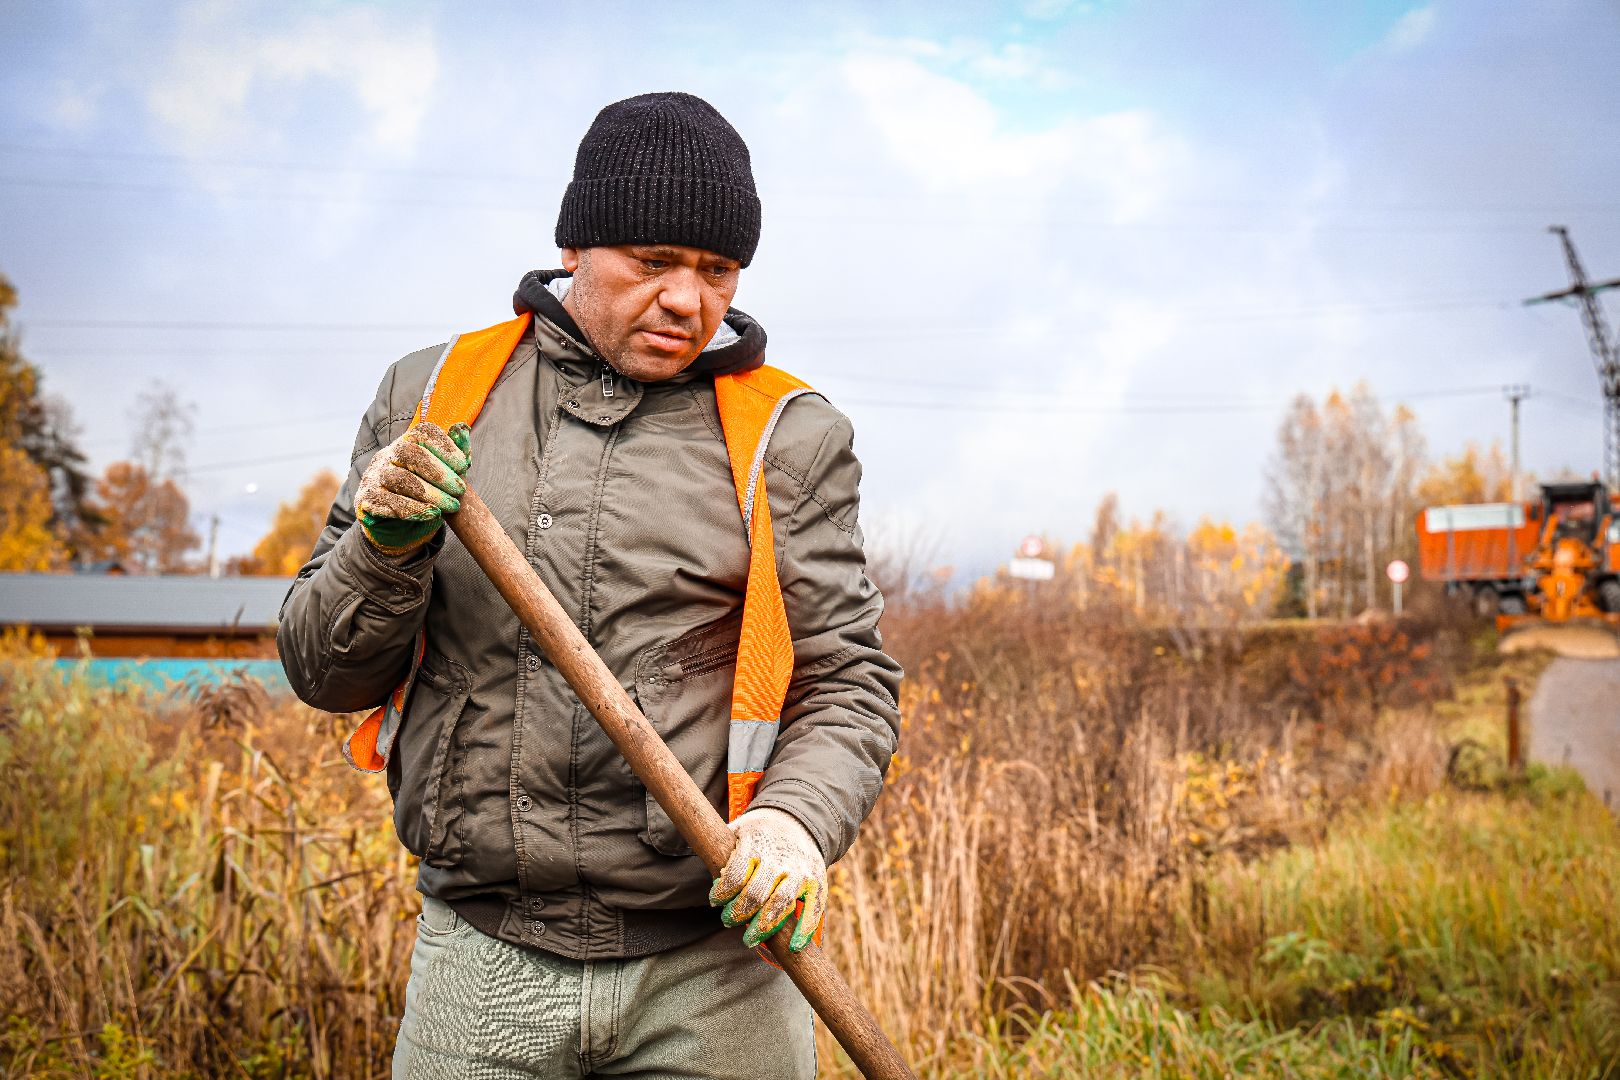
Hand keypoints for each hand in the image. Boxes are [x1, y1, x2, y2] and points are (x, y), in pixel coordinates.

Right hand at [356, 421, 471, 554]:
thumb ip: (455, 452)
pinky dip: (415, 509)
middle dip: (439, 472)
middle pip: (409, 453)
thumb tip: (462, 428)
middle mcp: (387, 455)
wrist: (394, 523)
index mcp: (405, 443)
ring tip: (452, 505)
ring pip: (400, 478)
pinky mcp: (368, 499)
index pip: (422, 433)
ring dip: (431, 493)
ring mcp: (374, 476)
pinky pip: (390, 502)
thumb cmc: (424, 491)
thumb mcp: (442, 472)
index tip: (464, 466)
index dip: (445, 446)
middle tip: (460, 489)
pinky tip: (433, 514)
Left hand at [709, 807, 826, 951]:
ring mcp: (801, 871)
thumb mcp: (738, 830)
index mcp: (756, 843)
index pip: (736, 874)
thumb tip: (713, 878)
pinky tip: (794, 946)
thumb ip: (724, 852)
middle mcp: (780, 858)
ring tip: (749, 939)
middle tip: (728, 921)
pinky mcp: (817, 881)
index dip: (722, 892)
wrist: (798, 821)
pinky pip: (814, 909)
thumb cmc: (759, 834)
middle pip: (756, 894)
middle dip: (738, 913)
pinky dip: (805, 930)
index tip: (715, 901)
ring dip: (763, 927)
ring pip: (781, 903)